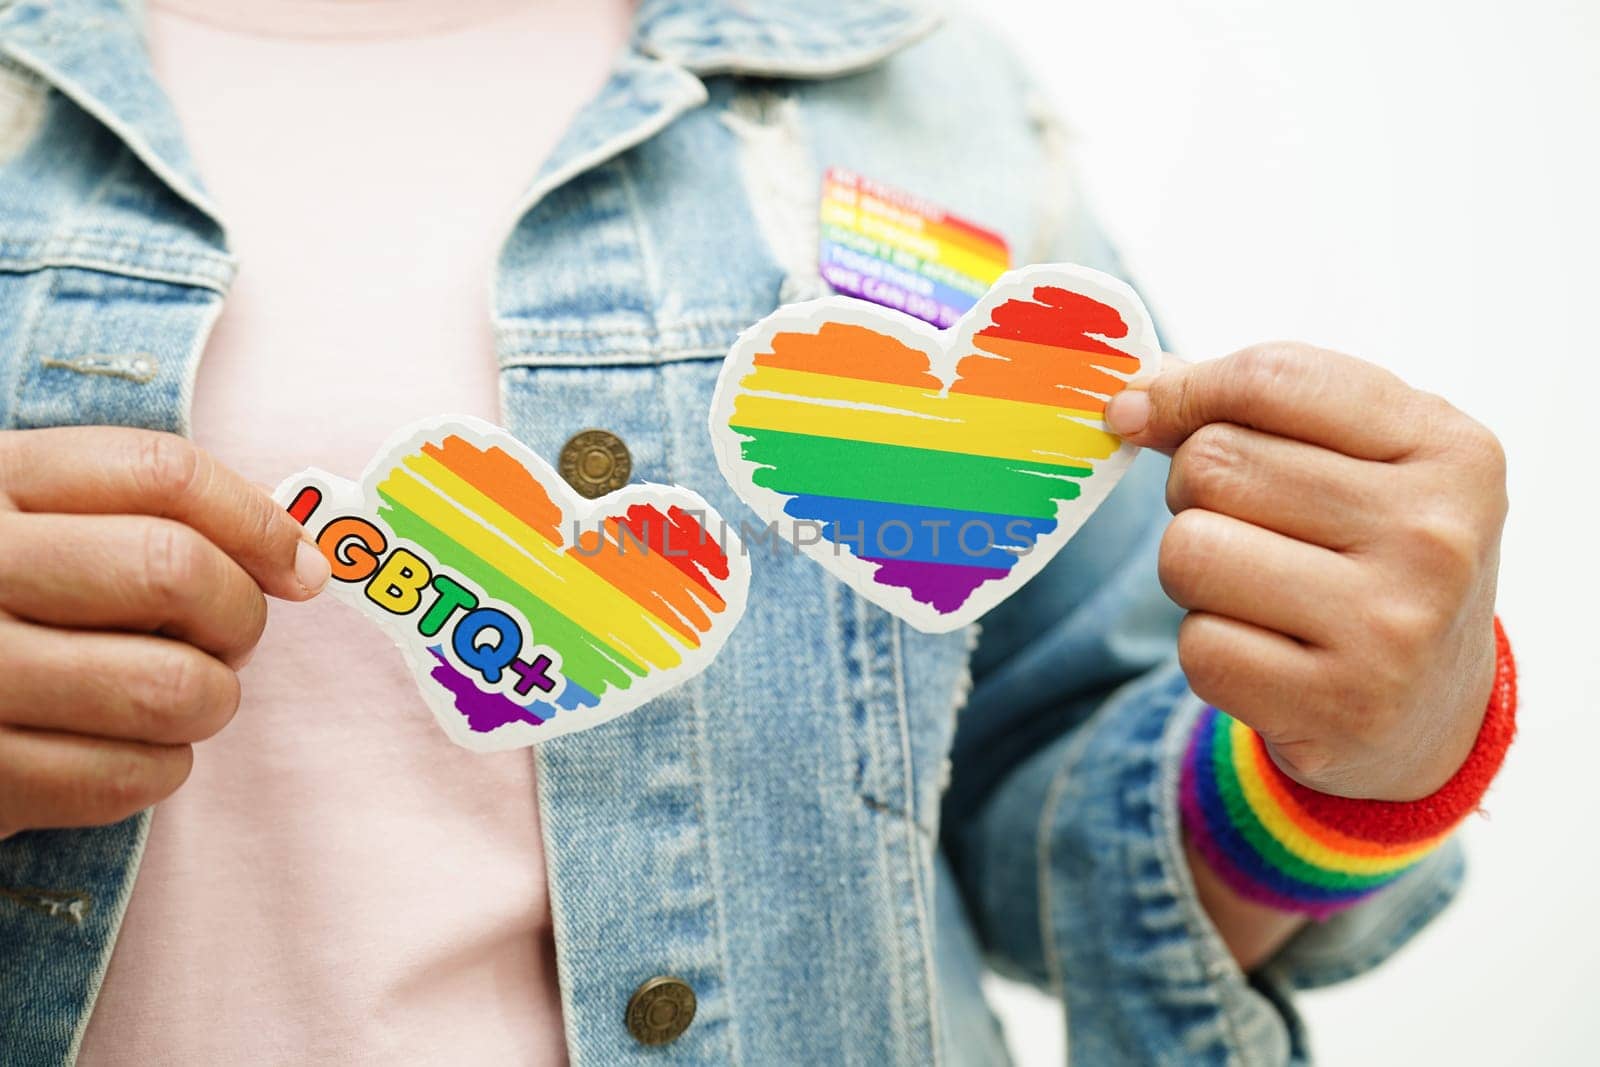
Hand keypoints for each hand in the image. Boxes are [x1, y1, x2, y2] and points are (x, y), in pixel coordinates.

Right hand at [0, 428, 329, 836]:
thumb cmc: (2, 600)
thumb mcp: (37, 522)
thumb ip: (144, 514)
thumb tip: (301, 562)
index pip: (162, 473)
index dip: (258, 522)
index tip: (300, 568)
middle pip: (174, 569)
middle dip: (239, 615)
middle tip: (228, 640)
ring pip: (168, 687)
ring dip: (208, 701)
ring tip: (180, 697)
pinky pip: (125, 777)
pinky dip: (160, 769)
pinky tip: (130, 749)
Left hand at [1107, 343, 1506, 801]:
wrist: (1433, 710)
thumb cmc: (1372, 557)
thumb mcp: (1354, 461)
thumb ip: (1251, 408)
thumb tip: (1131, 395)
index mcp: (1448, 450)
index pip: (1272, 377)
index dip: (1186, 391)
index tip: (1147, 414)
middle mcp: (1433, 535)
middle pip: (1213, 463)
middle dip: (1194, 491)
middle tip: (1244, 527)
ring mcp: (1391, 627)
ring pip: (1189, 551)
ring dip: (1193, 571)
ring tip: (1255, 590)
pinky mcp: (1339, 707)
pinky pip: (1197, 645)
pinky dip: (1209, 647)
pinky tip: (1268, 654)